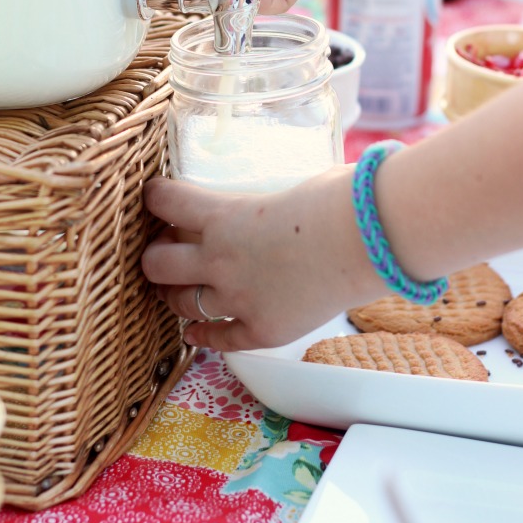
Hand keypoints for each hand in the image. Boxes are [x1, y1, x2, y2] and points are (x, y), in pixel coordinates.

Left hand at [141, 167, 382, 351]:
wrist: (368, 241)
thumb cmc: (338, 200)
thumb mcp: (291, 183)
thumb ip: (270, 194)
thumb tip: (285, 190)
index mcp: (223, 215)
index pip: (165, 202)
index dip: (155, 197)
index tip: (154, 196)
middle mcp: (220, 259)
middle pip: (157, 263)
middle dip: (155, 256)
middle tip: (164, 250)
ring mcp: (239, 299)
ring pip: (180, 303)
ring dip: (173, 294)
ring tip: (175, 288)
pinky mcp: (262, 330)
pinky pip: (218, 338)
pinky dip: (203, 335)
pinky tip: (196, 332)